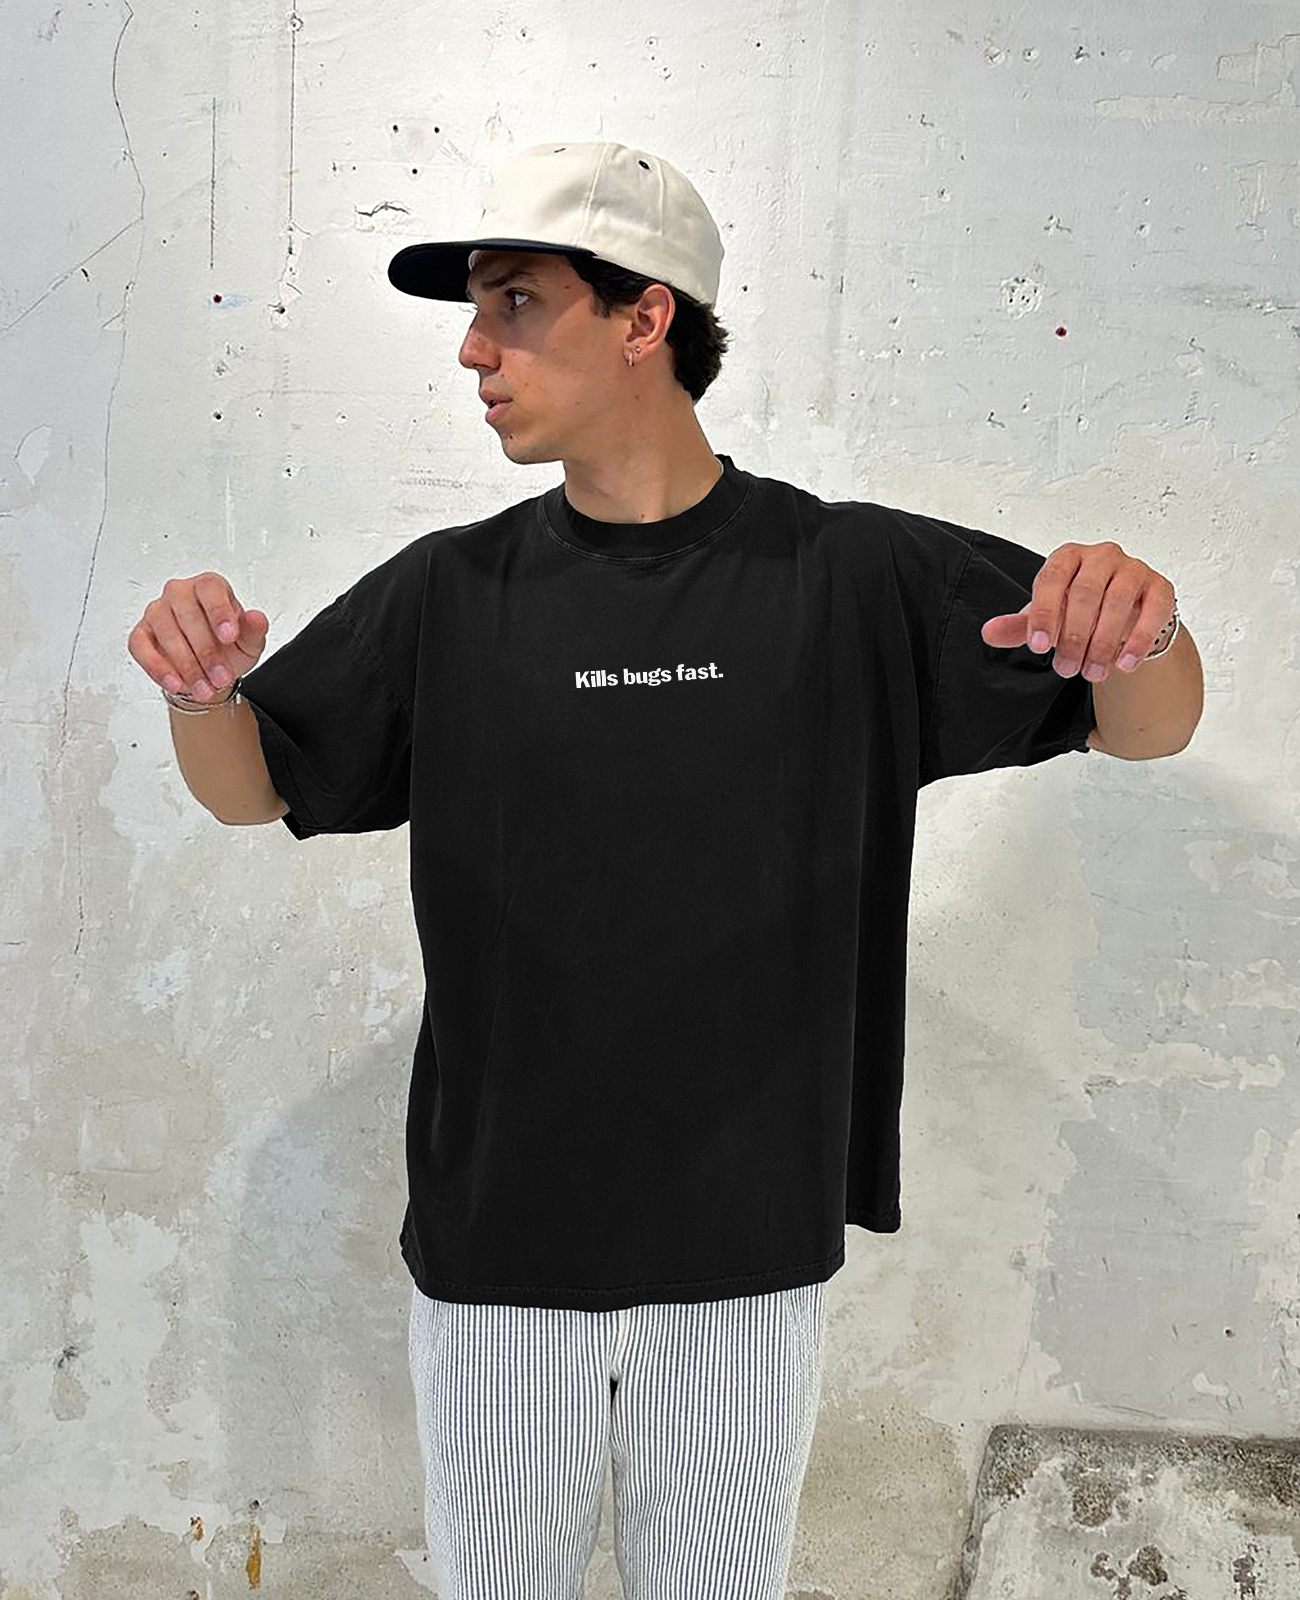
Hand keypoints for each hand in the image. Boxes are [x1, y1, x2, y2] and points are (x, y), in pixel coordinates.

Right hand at [128, 572, 268, 700]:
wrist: (210, 668)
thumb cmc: (229, 646)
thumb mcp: (250, 642)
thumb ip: (254, 630)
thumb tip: (257, 618)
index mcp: (209, 586)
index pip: (210, 590)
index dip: (220, 613)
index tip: (229, 637)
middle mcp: (180, 592)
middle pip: (188, 616)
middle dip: (207, 652)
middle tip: (221, 677)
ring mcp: (157, 611)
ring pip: (166, 633)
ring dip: (187, 665)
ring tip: (204, 688)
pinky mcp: (141, 633)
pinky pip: (141, 647)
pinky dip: (158, 668)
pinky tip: (176, 684)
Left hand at [979, 540, 1176, 681]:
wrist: (1123, 614)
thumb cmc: (1078, 610)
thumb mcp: (1047, 617)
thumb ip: (1020, 626)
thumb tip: (988, 633)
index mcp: (1068, 557)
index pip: (1051, 579)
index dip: (1043, 613)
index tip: (1038, 647)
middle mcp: (1102, 555)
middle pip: (1084, 593)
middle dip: (1073, 636)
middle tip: (1065, 670)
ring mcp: (1133, 568)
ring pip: (1117, 602)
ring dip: (1103, 642)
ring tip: (1092, 673)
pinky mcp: (1160, 586)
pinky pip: (1153, 610)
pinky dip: (1139, 639)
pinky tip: (1125, 665)